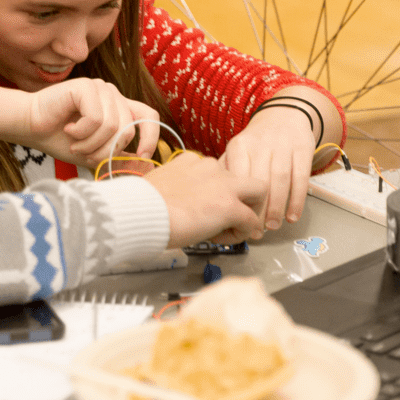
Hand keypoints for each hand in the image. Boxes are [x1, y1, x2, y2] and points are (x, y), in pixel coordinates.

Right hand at [22, 78, 160, 168]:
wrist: (31, 126)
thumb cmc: (59, 139)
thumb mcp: (93, 154)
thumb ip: (117, 158)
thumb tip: (146, 168)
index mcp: (119, 108)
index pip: (149, 116)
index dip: (151, 138)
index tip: (140, 157)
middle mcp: (113, 95)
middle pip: (128, 129)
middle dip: (106, 150)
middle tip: (84, 153)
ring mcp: (100, 88)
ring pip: (113, 126)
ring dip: (90, 143)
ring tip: (74, 142)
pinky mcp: (86, 86)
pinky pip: (96, 118)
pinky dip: (81, 132)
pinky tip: (68, 128)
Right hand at [144, 151, 266, 246]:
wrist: (141, 212)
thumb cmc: (142, 204)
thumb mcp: (162, 184)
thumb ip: (178, 187)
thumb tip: (179, 203)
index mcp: (193, 160)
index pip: (219, 172)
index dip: (217, 192)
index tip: (204, 209)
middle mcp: (212, 167)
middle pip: (244, 176)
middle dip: (243, 196)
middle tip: (230, 217)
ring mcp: (223, 185)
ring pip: (258, 193)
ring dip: (247, 212)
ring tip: (227, 229)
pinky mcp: (230, 206)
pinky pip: (251, 221)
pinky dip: (241, 233)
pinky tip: (221, 239)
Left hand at [219, 105, 314, 228]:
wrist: (285, 114)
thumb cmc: (257, 141)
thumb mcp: (238, 149)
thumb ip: (228, 171)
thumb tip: (215, 200)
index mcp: (239, 145)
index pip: (237, 177)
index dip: (238, 202)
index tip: (237, 222)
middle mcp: (261, 144)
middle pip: (259, 181)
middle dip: (257, 209)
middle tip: (255, 231)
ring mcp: (283, 145)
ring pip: (280, 179)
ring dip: (277, 206)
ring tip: (272, 226)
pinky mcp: (303, 148)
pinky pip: (301, 177)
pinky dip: (297, 199)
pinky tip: (292, 216)